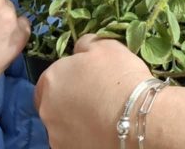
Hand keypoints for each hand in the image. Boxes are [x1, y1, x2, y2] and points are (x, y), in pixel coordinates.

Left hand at [34, 35, 149, 147]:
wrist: (139, 119)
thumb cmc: (120, 77)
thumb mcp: (104, 45)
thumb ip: (84, 44)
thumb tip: (79, 50)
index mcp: (51, 79)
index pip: (50, 79)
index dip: (67, 79)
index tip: (85, 82)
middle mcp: (46, 110)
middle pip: (53, 104)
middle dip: (68, 101)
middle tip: (94, 100)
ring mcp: (56, 136)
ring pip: (62, 126)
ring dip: (75, 121)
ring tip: (100, 118)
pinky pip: (73, 142)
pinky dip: (83, 138)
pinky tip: (102, 132)